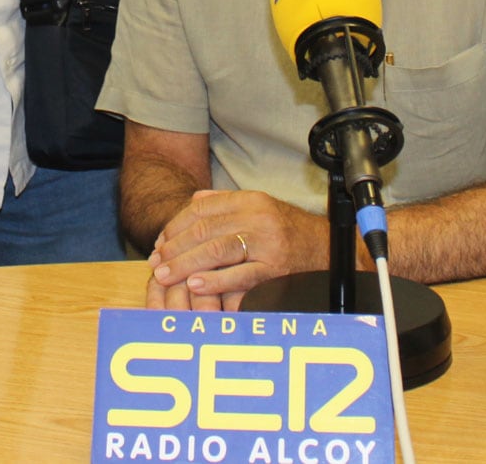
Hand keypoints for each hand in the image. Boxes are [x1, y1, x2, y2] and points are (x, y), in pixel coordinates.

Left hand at [146, 189, 323, 308]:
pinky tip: (195, 284)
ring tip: (166, 275)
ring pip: (217, 250)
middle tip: (156, 263)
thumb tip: (194, 201)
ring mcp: (267, 244)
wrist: (329, 250)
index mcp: (251, 200)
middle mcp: (258, 218)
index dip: (176, 225)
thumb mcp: (261, 208)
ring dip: (186, 264)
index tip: (160, 242)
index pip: (202, 209)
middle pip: (205, 230)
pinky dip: (214, 280)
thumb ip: (226, 203)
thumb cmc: (291, 232)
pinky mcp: (275, 270)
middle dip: (175, 247)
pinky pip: (239, 275)